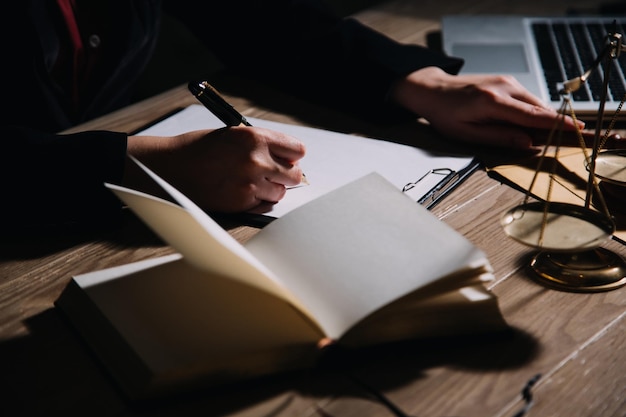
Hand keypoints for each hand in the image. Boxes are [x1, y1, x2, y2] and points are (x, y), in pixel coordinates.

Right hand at [125, 126, 305, 211]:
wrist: (170, 167)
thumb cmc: (199, 149)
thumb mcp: (233, 134)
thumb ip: (261, 144)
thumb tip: (286, 157)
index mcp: (255, 138)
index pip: (297, 150)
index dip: (293, 155)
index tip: (289, 158)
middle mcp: (257, 161)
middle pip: (295, 174)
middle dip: (286, 174)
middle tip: (276, 174)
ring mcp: (250, 184)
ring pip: (280, 192)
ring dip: (271, 189)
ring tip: (251, 182)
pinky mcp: (242, 203)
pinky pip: (264, 205)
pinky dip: (257, 200)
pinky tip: (241, 191)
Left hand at [391, 66, 585, 148]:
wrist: (432, 90)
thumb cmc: (444, 115)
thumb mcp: (466, 134)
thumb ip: (499, 137)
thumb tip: (527, 143)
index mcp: (492, 102)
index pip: (532, 116)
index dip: (557, 124)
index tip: (578, 129)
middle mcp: (503, 87)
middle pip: (539, 108)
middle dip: (554, 124)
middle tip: (568, 139)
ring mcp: (506, 81)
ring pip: (534, 103)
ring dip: (541, 119)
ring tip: (540, 135)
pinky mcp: (506, 80)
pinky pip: (526, 98)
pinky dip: (531, 111)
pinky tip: (525, 123)